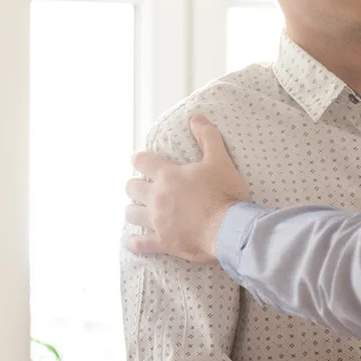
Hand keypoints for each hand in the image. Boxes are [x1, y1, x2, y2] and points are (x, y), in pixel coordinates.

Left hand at [123, 115, 248, 262]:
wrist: (228, 229)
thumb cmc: (224, 193)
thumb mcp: (220, 160)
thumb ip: (207, 137)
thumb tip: (195, 117)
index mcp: (168, 176)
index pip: (143, 161)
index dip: (138, 159)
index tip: (137, 159)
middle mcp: (156, 197)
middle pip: (131, 188)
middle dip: (133, 185)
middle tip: (140, 186)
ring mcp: (156, 221)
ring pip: (131, 214)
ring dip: (133, 210)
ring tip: (138, 209)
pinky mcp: (162, 242)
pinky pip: (140, 244)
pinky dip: (135, 242)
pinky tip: (134, 241)